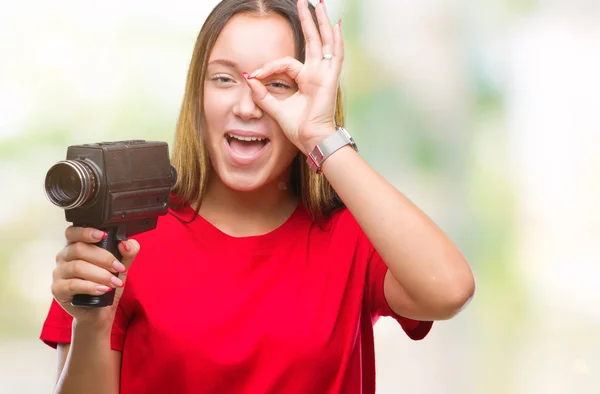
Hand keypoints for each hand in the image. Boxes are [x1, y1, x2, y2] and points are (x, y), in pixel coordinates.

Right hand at [51, 226, 138, 326]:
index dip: (86, 231)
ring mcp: (59, 273)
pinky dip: (91, 286)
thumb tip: (125, 244)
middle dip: (103, 258)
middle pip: (79, 249)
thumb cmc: (107, 284)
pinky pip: (73, 284)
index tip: (103, 235)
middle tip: (119, 268)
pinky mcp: (57, 289)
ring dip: (100, 274)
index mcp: (76, 246)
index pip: (73, 232)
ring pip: (77, 267)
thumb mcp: (121, 265)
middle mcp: (64, 257)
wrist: (100, 311)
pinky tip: (103, 289)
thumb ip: (127, 252)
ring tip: (115, 282)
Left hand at [243, 0, 342, 153]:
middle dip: (308, 21)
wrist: (311, 139)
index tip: (253, 76)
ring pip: (324, 42)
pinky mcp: (330, 78)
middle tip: (304, 1)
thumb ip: (263, 95)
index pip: (285, 63)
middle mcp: (317, 74)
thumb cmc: (298, 128)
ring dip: (320, 23)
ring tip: (319, 4)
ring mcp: (325, 74)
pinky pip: (335, 54)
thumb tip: (248, 79)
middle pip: (313, 41)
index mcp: (305, 80)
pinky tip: (334, 24)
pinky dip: (335, 39)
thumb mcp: (275, 108)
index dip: (268, 67)